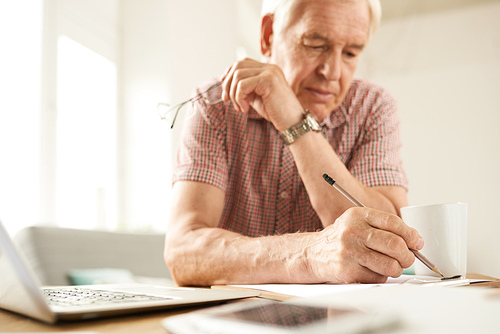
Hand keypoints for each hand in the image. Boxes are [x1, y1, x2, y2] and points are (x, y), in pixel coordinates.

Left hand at [220, 58, 303, 130]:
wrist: (292, 123)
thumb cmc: (275, 112)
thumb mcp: (255, 97)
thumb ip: (244, 88)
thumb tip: (225, 82)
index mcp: (267, 69)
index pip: (241, 62)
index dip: (228, 75)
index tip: (225, 92)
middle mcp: (269, 67)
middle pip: (237, 66)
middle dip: (227, 84)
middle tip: (227, 101)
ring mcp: (270, 72)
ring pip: (238, 76)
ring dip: (233, 94)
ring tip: (240, 108)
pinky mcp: (268, 80)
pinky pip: (242, 85)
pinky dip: (238, 98)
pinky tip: (245, 109)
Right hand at [307, 207, 423, 282]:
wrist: (313, 253)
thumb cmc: (341, 238)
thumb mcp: (357, 223)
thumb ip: (382, 227)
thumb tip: (414, 239)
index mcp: (358, 215)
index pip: (393, 222)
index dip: (410, 234)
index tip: (417, 242)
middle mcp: (353, 231)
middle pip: (395, 245)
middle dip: (408, 255)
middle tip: (408, 258)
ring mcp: (349, 251)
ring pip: (390, 265)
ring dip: (396, 269)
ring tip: (391, 266)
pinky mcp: (348, 270)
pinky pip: (378, 278)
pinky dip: (381, 277)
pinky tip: (373, 271)